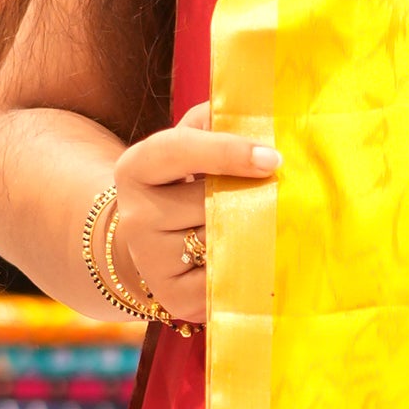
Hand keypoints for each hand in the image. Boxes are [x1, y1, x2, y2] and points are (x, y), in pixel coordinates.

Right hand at [106, 97, 276, 326]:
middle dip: (246, 198)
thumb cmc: (183, 187)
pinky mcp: (175, 298)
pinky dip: (248, 268)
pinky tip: (249, 258)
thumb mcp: (188, 146)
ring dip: (251, 233)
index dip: (228, 151)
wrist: (152, 246)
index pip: (179, 151)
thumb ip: (211, 123)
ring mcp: (152, 261)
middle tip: (269, 197)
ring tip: (256, 227)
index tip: (273, 158)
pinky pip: (228, 278)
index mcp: (135, 168)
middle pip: (209, 202)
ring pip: (222, 240)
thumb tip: (250, 111)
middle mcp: (135, 216)